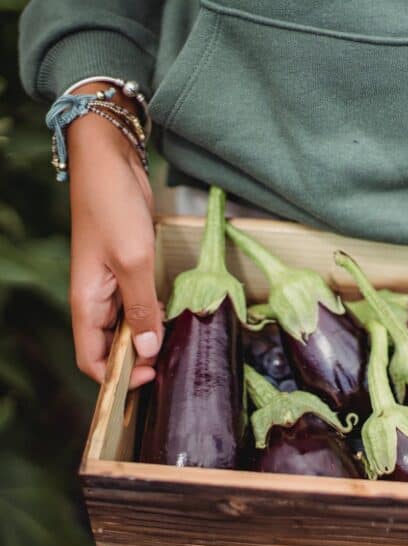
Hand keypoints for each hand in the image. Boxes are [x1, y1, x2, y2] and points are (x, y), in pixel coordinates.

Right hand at [68, 83, 161, 388]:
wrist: (110, 161)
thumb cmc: (113, 207)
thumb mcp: (132, 260)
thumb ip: (140, 307)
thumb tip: (145, 350)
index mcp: (86, 302)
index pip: (92, 359)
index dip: (117, 377)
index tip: (150, 378)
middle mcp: (96, 299)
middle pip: (111, 347)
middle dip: (136, 363)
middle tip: (171, 368)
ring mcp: (112, 284)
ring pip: (127, 327)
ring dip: (148, 340)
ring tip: (177, 350)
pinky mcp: (129, 269)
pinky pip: (139, 304)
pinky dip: (154, 316)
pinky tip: (175, 320)